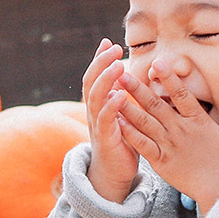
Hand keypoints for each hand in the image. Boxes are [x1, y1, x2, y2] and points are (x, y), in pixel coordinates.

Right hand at [82, 38, 138, 200]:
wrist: (114, 176)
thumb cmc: (121, 143)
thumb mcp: (121, 116)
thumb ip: (121, 97)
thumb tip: (127, 75)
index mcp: (98, 106)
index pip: (94, 77)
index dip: (99, 59)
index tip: (108, 42)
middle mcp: (94, 113)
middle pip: (91, 83)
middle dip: (101, 63)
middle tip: (113, 48)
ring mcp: (98, 127)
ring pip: (96, 98)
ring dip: (106, 80)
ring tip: (117, 65)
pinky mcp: (106, 141)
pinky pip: (106, 122)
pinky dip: (112, 107)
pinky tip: (120, 95)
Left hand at [110, 63, 218, 212]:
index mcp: (198, 122)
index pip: (182, 95)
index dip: (169, 78)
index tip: (157, 62)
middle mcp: (180, 131)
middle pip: (156, 105)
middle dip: (138, 88)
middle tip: (121, 73)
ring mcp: (169, 146)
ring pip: (145, 122)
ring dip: (128, 106)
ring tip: (112, 92)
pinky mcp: (161, 161)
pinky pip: (142, 145)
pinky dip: (129, 133)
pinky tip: (116, 122)